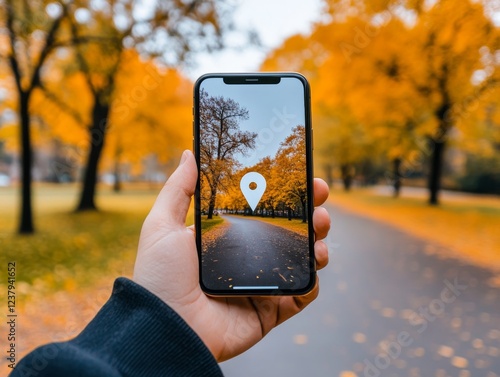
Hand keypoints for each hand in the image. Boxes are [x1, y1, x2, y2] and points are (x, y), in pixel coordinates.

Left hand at [133, 150, 330, 361]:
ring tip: (320, 226)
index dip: (281, 193)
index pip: (261, 211)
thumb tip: (188, 153)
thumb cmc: (160, 276)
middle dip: (309, 212)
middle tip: (319, 196)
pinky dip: (313, 281)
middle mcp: (246, 260)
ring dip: (317, 241)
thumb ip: (178, 189)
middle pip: (287, 233)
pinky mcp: (269, 311)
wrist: (165, 326)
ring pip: (300, 260)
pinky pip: (300, 295)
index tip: (299, 174)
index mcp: (226, 239)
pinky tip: (314, 264)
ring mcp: (260, 285)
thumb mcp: (163, 225)